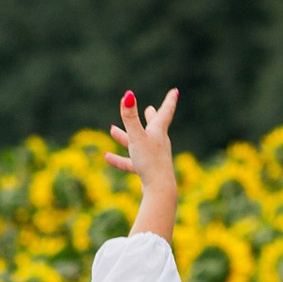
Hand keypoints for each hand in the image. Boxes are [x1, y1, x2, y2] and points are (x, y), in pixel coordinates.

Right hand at [105, 86, 179, 240]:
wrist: (159, 190)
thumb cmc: (150, 161)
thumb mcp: (137, 137)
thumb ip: (130, 117)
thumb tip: (128, 95)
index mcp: (158, 131)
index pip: (165, 111)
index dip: (169, 100)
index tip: (175, 91)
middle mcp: (158, 143)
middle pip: (155, 126)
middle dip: (152, 117)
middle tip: (151, 109)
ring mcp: (153, 157)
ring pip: (139, 143)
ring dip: (126, 136)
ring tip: (112, 129)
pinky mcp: (146, 171)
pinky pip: (131, 162)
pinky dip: (120, 159)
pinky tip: (107, 157)